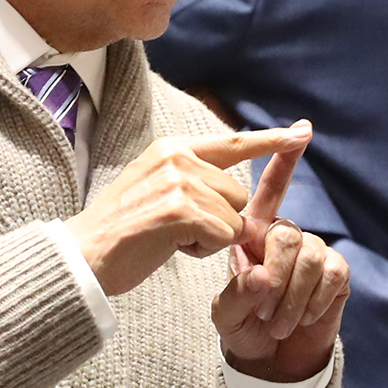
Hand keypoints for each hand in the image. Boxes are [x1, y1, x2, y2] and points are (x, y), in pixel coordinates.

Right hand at [66, 126, 309, 295]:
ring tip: (171, 237)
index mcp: (173, 148)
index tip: (303, 131)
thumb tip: (234, 189)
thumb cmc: (122, 232)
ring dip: (212, 237)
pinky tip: (172, 246)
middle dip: (221, 220)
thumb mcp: (156, 188)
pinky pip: (224, 234)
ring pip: (234, 216)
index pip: (234, 142)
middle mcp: (178, 157)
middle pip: (239, 194)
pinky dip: (204, 248)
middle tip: (178, 230)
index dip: (272, 140)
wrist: (84, 256)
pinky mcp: (180, 210)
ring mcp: (179, 181)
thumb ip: (192, 179)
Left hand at [217, 125, 348, 379]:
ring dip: (292, 298)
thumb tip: (260, 276)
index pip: (272, 190)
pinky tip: (305, 317)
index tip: (301, 130)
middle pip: (287, 234)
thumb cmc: (243, 328)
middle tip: (264, 311)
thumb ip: (236, 294)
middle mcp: (288, 236)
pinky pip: (331, 274)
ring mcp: (315, 252)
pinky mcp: (337, 273)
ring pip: (309, 257)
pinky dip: (314, 301)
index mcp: (255, 234)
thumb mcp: (226, 314)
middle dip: (275, 277)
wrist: (272, 360)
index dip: (285, 161)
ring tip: (278, 322)